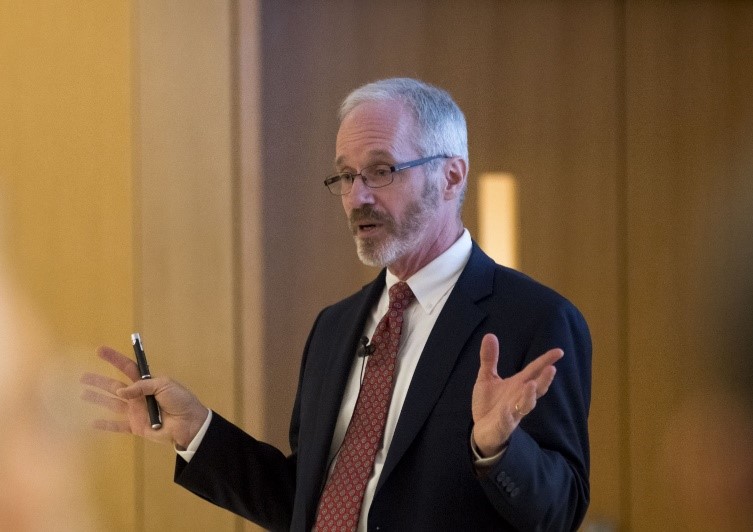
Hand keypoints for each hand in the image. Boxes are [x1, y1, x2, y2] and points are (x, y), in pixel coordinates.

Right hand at [80, 346, 208, 448]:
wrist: (188, 424)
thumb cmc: (180, 401)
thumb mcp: (164, 386)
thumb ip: (142, 386)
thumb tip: (121, 392)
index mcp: (147, 383)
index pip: (127, 368)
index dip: (114, 359)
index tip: (100, 351)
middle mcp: (138, 396)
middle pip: (115, 387)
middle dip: (99, 381)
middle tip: (82, 377)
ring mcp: (136, 412)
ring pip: (112, 404)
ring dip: (97, 399)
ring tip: (82, 395)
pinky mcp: (136, 427)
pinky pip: (118, 426)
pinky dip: (105, 425)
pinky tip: (92, 422)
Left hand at [471, 333, 562, 456]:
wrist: (482, 431)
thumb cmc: (489, 404)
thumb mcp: (487, 378)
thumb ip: (489, 358)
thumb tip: (489, 335)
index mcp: (518, 385)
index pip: (534, 371)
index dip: (546, 361)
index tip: (559, 352)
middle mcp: (519, 398)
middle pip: (536, 389)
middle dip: (544, 380)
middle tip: (552, 369)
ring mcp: (513, 413)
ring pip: (525, 406)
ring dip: (529, 397)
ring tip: (531, 385)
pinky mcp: (502, 426)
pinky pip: (507, 421)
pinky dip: (508, 416)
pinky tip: (507, 410)